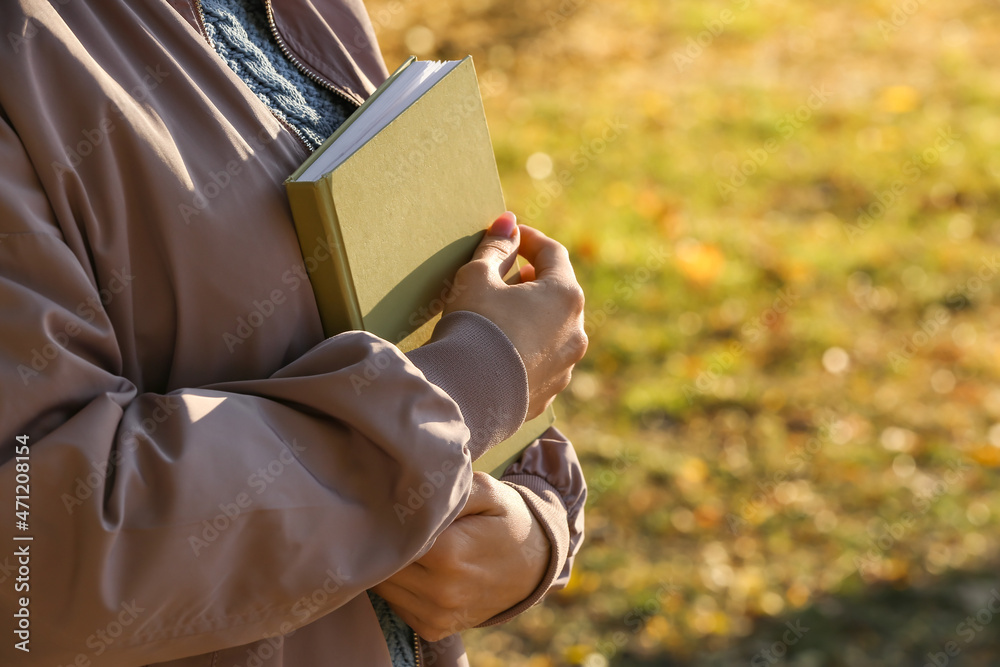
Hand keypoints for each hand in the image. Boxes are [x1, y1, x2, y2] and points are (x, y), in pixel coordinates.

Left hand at [372, 472, 550, 640]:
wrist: (536, 565)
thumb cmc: (507, 520)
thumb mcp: (486, 491)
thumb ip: (448, 490)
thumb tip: (409, 490)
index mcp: (448, 554)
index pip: (391, 536)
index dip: (387, 519)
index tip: (392, 506)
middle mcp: (440, 591)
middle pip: (383, 564)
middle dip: (385, 543)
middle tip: (395, 523)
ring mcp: (436, 615)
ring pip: (385, 587)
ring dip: (390, 566)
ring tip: (408, 544)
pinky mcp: (433, 629)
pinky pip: (397, 605)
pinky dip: (400, 587)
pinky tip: (418, 568)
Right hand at [446, 212, 587, 419]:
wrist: (467, 396)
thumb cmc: (474, 327)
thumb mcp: (477, 278)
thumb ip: (496, 247)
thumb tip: (507, 223)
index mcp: (564, 296)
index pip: (553, 253)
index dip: (529, 239)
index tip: (510, 236)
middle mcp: (575, 331)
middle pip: (558, 293)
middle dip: (532, 280)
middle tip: (505, 275)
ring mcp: (566, 366)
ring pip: (553, 331)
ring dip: (532, 317)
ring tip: (500, 315)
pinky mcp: (549, 394)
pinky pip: (541, 362)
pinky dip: (526, 350)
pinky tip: (500, 351)